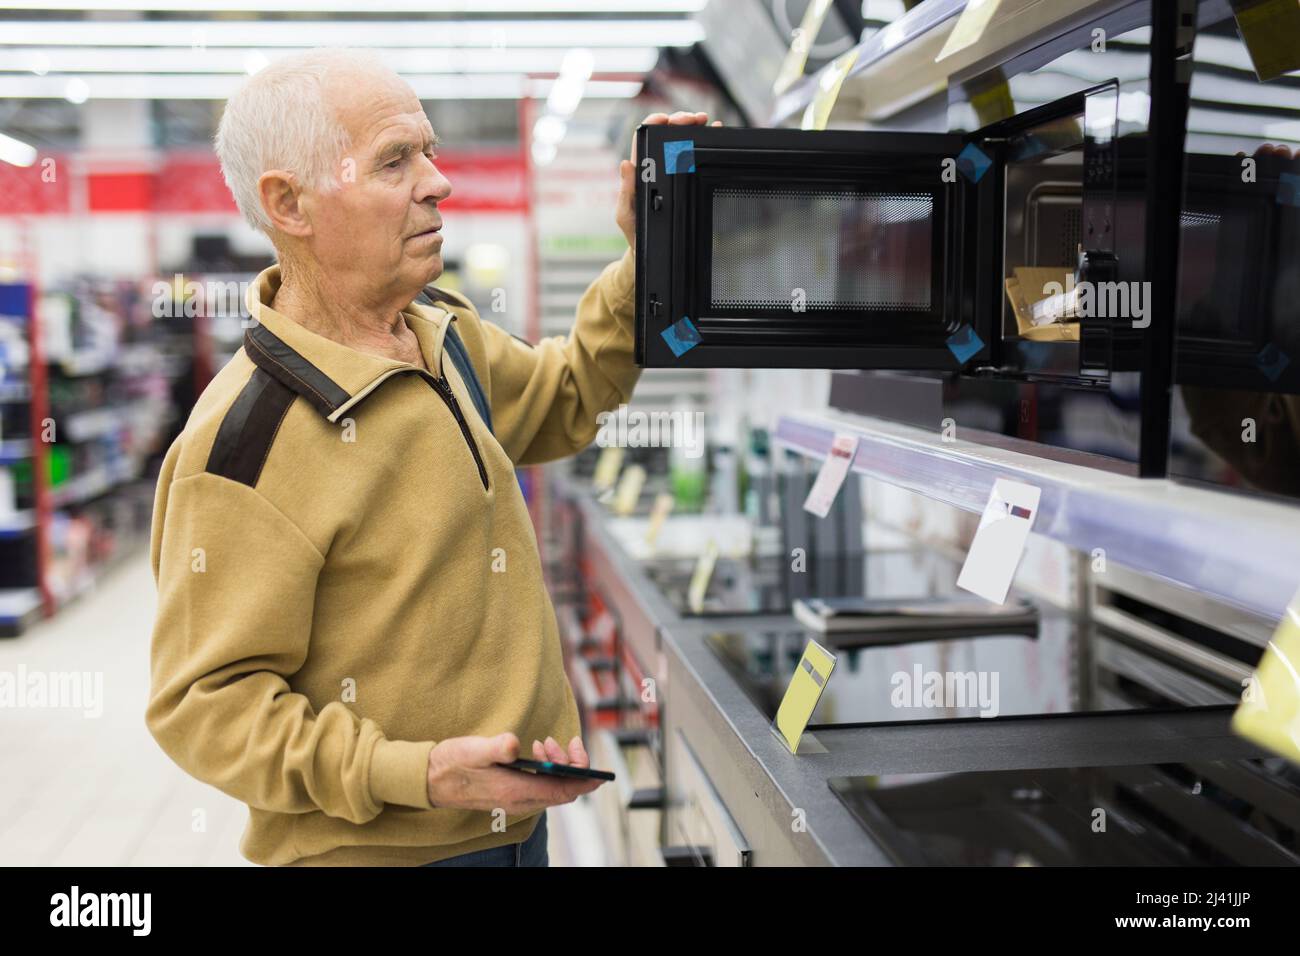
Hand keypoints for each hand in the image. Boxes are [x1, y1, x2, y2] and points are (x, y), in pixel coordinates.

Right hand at [425, 732, 603, 812]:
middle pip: (562, 789)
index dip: (585, 780)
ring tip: (546, 742)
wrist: (428, 779)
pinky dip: (545, 768)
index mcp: (515, 790)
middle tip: (560, 740)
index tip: (598, 768)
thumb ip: (496, 747)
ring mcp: (514, 798)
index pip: (563, 792)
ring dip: (557, 765)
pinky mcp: (509, 793)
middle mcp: (519, 799)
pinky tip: (537, 750)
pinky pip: (540, 785)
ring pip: (551, 786)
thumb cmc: (450, 763)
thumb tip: (514, 743)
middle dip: (571, 765)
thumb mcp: (472, 749)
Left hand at [616, 110, 722, 249]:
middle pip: (667, 135)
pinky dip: (706, 142)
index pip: (645, 138)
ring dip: (694, 128)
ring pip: (682, 142)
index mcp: (640, 172)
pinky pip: (694, 157)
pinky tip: (716, 132)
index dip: (655, 122)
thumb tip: (626, 164)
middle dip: (680, 121)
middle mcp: (655, 168)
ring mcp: (671, 172)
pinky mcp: (684, 179)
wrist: (652, 251)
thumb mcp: (626, 215)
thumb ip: (625, 191)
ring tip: (706, 122)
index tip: (667, 118)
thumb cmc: (635, 233)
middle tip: (694, 119)